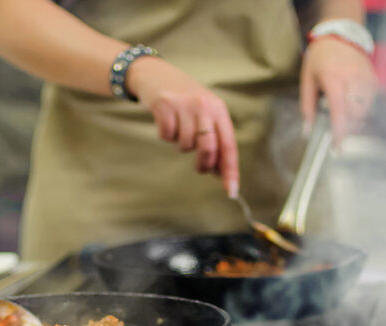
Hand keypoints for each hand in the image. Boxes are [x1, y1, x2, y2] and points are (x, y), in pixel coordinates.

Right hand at [127, 56, 239, 196]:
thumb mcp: (204, 114)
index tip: (231, 192)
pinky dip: (165, 135)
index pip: (229, 146)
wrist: (154, 73)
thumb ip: (214, 139)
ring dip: (181, 144)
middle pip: (209, 149)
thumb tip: (218, 171)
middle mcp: (205, 105)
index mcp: (219, 110)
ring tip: (178, 129)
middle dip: (203, 164)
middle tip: (199, 168)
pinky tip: (166, 122)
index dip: (230, 171)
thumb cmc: (183, 100)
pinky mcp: (165, 104)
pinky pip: (167, 136)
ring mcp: (185, 104)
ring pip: (186, 145)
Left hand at [300, 37, 377, 146]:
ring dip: (356, 120)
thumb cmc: (320, 59)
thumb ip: (307, 108)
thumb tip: (306, 132)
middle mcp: (352, 78)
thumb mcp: (307, 81)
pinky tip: (353, 106)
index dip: (340, 132)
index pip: (339, 111)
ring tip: (346, 116)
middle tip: (340, 131)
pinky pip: (372, 103)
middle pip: (356, 114)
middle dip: (349, 127)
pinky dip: (363, 111)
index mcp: (333, 78)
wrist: (339, 36)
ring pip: (366, 110)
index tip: (338, 148)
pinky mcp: (373, 80)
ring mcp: (365, 78)